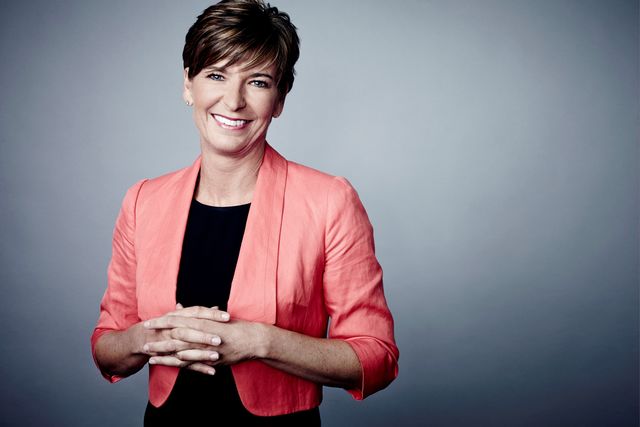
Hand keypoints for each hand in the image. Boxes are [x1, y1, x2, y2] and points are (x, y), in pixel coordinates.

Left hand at [142, 304, 266, 374]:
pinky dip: (181, 362)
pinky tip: (170, 364)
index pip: (179, 321)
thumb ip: (198, 313)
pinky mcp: (213, 359)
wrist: (255, 340)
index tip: (149, 322)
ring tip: (150, 356)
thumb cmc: (237, 326)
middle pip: (177, 337)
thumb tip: (182, 307)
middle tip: (144, 342)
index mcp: (205, 322)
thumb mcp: (217, 317)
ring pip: (182, 351)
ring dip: (165, 354)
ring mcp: (208, 348)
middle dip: (159, 340)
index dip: (162, 322)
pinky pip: (194, 362)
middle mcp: (204, 334)